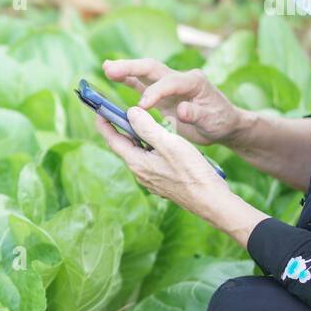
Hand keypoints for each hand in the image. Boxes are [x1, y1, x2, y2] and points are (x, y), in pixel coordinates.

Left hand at [94, 107, 229, 220]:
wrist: (211, 200)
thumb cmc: (192, 172)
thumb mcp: (169, 144)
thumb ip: (147, 128)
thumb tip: (130, 113)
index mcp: (137, 162)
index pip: (113, 140)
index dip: (105, 123)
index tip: (99, 109)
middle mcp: (140, 172)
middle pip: (125, 145)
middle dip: (123, 127)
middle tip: (122, 110)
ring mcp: (151, 178)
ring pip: (139, 152)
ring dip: (140, 136)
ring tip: (146, 121)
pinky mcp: (162, 181)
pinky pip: (151, 159)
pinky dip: (152, 146)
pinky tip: (163, 140)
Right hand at [102, 58, 245, 146]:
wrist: (224, 123)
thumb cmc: (220, 121)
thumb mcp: (212, 121)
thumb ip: (196, 115)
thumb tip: (181, 111)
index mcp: (194, 82)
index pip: (170, 82)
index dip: (155, 92)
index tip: (142, 106)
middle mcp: (180, 78)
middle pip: (152, 68)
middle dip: (131, 68)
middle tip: (110, 69)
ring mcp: (170, 84)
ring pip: (145, 72)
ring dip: (126, 70)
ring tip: (107, 68)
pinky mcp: (162, 93)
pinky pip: (142, 83)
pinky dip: (128, 79)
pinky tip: (113, 75)